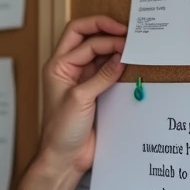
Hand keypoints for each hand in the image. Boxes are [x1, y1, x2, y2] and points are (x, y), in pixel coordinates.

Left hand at [38, 16, 126, 173]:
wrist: (65, 157)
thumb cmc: (61, 130)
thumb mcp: (81, 99)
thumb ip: (101, 76)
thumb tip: (121, 57)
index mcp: (57, 66)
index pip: (82, 40)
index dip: (104, 36)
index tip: (123, 36)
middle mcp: (68, 69)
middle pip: (86, 39)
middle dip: (106, 32)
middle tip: (128, 33)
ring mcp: (81, 80)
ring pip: (98, 54)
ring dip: (114, 49)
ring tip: (132, 47)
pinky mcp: (93, 92)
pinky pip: (106, 72)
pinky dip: (117, 66)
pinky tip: (129, 64)